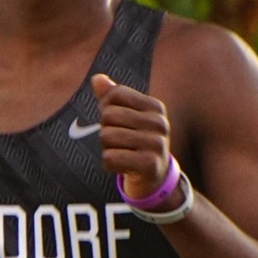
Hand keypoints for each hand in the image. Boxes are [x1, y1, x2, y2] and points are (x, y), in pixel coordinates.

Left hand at [91, 73, 171, 198]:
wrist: (154, 179)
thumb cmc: (136, 142)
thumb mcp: (127, 118)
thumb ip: (111, 98)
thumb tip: (97, 78)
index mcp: (155, 107)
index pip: (115, 95)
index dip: (107, 109)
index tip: (119, 124)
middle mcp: (159, 123)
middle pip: (108, 116)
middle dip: (106, 131)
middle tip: (121, 144)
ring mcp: (156, 144)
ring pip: (106, 137)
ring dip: (107, 149)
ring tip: (123, 154)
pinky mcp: (149, 164)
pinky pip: (109, 158)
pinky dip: (109, 165)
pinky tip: (123, 167)